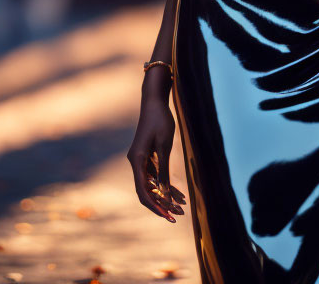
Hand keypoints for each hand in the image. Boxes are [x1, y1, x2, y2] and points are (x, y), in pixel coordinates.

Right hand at [127, 85, 186, 222]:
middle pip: (146, 191)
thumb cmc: (160, 120)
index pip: (143, 191)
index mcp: (137, 161)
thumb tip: (164, 192)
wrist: (154, 101)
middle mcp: (136, 163)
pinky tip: (179, 194)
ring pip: (152, 185)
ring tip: (182, 207)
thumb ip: (163, 169)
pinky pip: (155, 176)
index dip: (155, 206)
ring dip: (166, 196)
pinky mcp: (147, 157)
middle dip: (162, 205)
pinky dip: (166, 185)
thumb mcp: (164, 145)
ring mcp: (141, 160)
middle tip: (178, 216)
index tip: (168, 216)